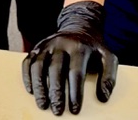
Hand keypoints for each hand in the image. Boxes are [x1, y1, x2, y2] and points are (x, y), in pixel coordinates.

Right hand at [22, 1, 117, 115]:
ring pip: (38, 66)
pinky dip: (27, 77)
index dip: (75, 92)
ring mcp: (47, 44)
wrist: (79, 27)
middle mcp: (61, 44)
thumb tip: (103, 98)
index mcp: (79, 47)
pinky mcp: (37, 47)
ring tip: (43, 105)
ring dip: (39, 87)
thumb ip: (109, 77)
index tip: (75, 110)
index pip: (76, 72)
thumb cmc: (93, 49)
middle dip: (56, 93)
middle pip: (55, 69)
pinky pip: (28, 62)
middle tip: (58, 111)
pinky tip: (31, 91)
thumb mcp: (108, 58)